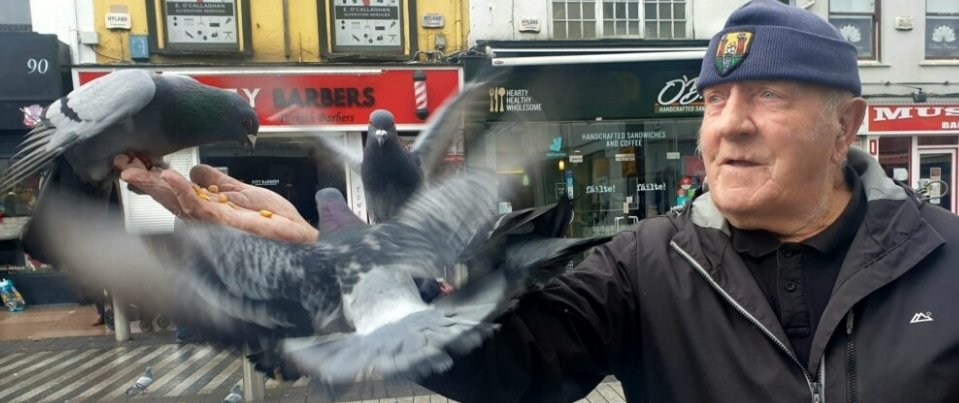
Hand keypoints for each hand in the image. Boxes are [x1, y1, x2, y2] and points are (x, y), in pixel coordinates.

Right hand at [113, 155, 317, 243]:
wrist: (302, 240)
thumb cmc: (280, 226)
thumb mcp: (247, 195)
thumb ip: (221, 183)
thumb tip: (196, 169)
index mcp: (212, 210)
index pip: (177, 193)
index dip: (155, 179)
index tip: (135, 162)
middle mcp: (208, 220)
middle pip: (170, 200)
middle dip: (146, 183)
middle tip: (124, 166)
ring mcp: (214, 225)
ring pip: (178, 205)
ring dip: (158, 187)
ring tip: (140, 171)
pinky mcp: (225, 226)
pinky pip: (199, 209)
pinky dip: (183, 193)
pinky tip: (172, 177)